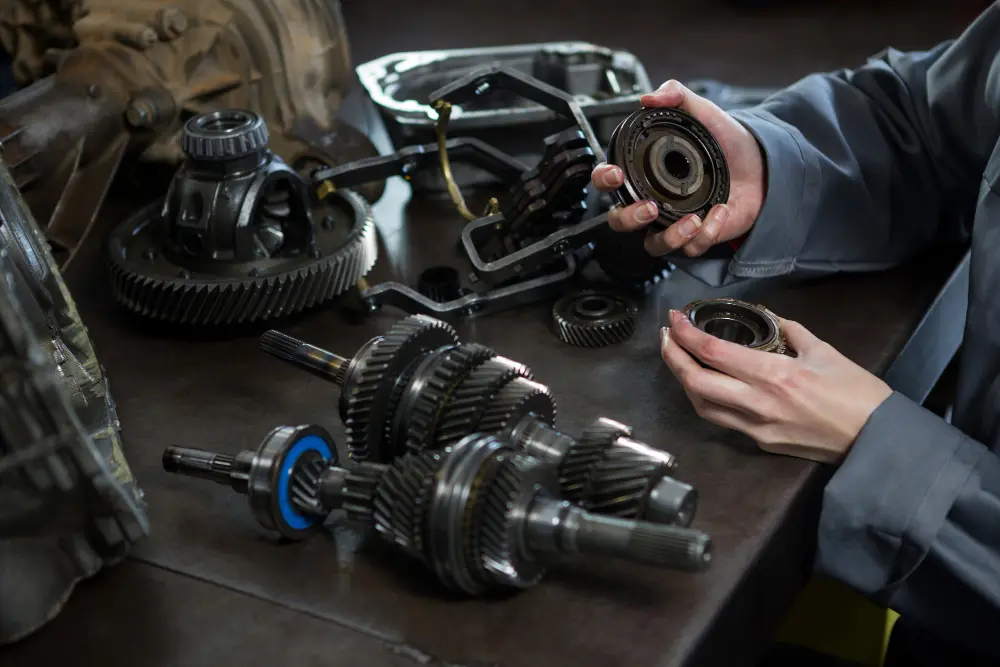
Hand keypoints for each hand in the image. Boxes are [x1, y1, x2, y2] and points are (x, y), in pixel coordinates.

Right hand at [592, 80, 765, 257]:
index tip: (615, 173)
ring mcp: (674, 222)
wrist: (762, 164)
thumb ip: (676, 96)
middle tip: (650, 207)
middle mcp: (653, 201)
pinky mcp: (698, 237)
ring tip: (692, 221)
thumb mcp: (703, 112)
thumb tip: (649, 97)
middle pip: (620, 222)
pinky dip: (706, 234)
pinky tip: (720, 212)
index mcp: (645, 173)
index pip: (609, 181)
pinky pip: (692, 248)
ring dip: (669, 237)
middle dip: (630, 218)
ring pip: (654, 245)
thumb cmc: (726, 143)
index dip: (604, 179)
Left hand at [660, 309, 892, 462]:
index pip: (713, 352)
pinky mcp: (761, 443)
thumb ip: (791, 332)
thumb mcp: (825, 351)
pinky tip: (706, 384)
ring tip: (679, 358)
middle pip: (695, 382)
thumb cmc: (858, 394)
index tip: (675, 318)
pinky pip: (724, 420)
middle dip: (672, 357)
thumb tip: (771, 319)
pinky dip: (707, 400)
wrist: (876, 440)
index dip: (686, 334)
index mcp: (774, 375)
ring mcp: (757, 427)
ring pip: (702, 406)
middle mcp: (758, 404)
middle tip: (666, 337)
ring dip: (684, 382)